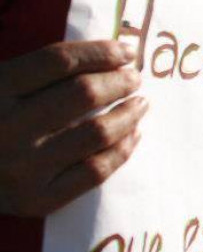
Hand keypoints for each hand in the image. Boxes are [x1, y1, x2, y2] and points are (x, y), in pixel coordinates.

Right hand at [0, 40, 147, 216]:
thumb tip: (109, 56)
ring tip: (139, 105)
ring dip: (129, 114)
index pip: (59, 60)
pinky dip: (122, 150)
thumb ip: (37, 72)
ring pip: (97, 132)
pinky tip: (132, 136)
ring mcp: (23, 167)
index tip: (126, 52)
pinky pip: (95, 171)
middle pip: (84, 93)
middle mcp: (8, 127)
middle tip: (134, 79)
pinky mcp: (36, 199)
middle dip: (120, 82)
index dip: (101, 52)